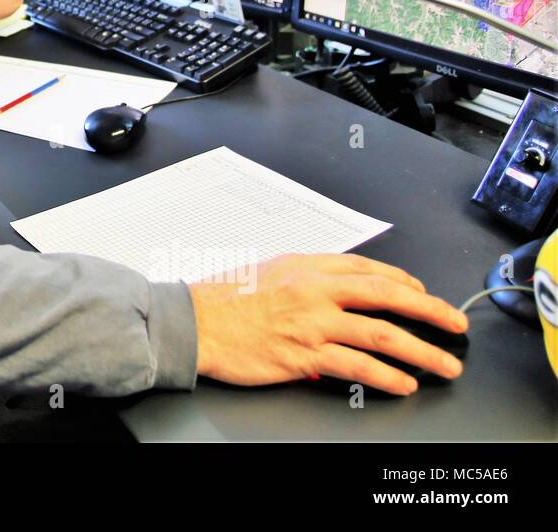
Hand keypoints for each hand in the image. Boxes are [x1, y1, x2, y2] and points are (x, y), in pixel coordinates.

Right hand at [188, 253, 468, 394]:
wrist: (193, 323)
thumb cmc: (223, 298)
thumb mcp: (268, 270)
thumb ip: (305, 277)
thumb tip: (337, 290)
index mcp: (306, 266)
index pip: (369, 269)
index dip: (405, 282)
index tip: (423, 294)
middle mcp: (314, 291)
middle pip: (387, 296)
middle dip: (431, 311)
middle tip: (456, 323)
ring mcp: (312, 324)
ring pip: (382, 334)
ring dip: (422, 351)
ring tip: (445, 364)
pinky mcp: (304, 355)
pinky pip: (357, 366)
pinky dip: (387, 376)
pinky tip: (403, 383)